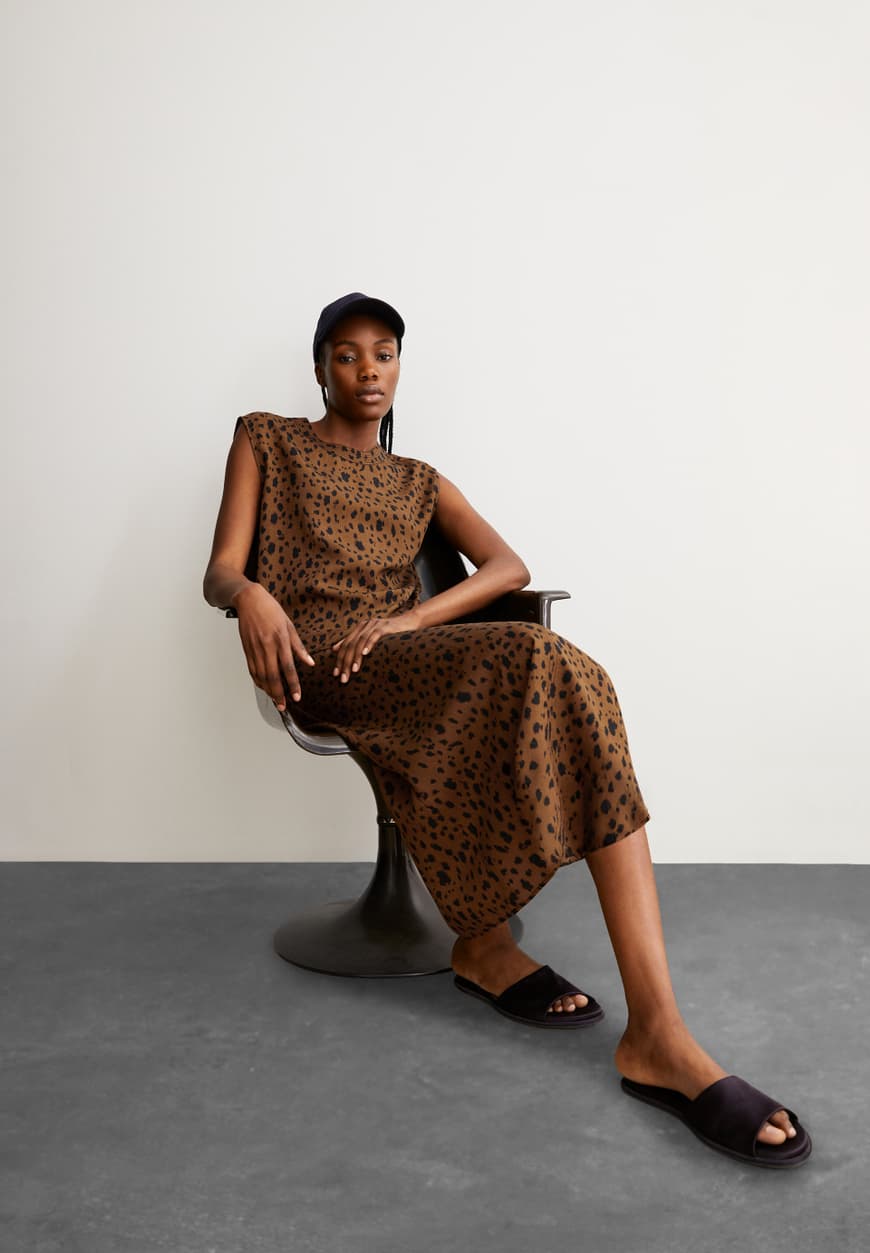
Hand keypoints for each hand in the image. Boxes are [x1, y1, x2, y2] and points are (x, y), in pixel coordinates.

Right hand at [233, 584, 314, 710]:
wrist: (249, 600)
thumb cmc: (271, 610)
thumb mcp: (289, 625)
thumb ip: (299, 647)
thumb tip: (310, 663)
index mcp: (280, 640)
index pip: (288, 667)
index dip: (293, 684)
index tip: (297, 696)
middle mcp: (267, 646)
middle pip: (273, 676)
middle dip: (278, 694)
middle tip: (283, 706)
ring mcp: (255, 649)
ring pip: (261, 675)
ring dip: (268, 690)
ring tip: (275, 701)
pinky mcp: (247, 649)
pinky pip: (252, 669)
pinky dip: (258, 681)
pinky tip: (263, 687)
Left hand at [331, 609, 421, 682]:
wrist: (411, 622)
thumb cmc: (392, 634)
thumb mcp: (371, 638)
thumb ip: (354, 642)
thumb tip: (334, 649)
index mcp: (360, 629)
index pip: (345, 645)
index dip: (339, 660)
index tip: (335, 674)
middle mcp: (365, 626)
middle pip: (350, 644)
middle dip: (345, 662)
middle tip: (342, 677)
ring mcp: (375, 625)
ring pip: (360, 641)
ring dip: (355, 657)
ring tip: (353, 670)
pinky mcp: (385, 627)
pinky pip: (374, 635)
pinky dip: (369, 644)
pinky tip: (365, 654)